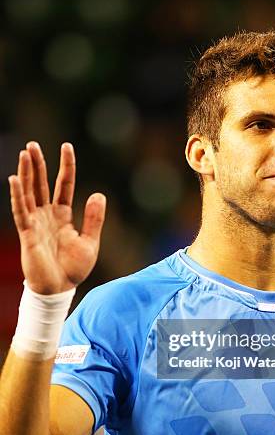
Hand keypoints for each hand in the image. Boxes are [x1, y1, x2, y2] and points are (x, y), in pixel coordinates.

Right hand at [9, 141, 105, 293]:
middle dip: (37, 164)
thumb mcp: (90, 242)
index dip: (65, 166)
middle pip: (41, 184)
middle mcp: (47, 215)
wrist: (60, 289)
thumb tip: (98, 193)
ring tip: (25, 153)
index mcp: (62, 215)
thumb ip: (94, 219)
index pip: (63, 185)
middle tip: (33, 144)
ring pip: (29, 192)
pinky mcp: (27, 233)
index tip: (66, 146)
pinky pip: (21, 211)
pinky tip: (14, 179)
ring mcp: (35, 223)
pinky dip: (18, 195)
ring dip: (26, 173)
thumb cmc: (73, 269)